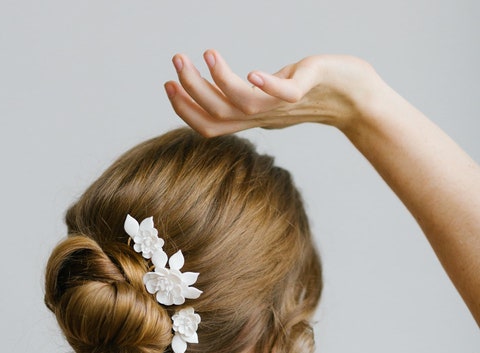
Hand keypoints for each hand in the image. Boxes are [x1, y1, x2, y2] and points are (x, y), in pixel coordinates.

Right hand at [164, 50, 381, 136]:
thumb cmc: (314, 94)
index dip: (185, 110)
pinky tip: (252, 72)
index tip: (167, 85)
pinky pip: (285, 94)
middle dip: (192, 90)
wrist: (357, 98)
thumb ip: (249, 96)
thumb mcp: (272, 97)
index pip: (209, 125)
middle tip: (176, 60)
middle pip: (218, 114)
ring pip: (242, 105)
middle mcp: (263, 117)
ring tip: (206, 54)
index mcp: (252, 119)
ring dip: (219, 82)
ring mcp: (284, 106)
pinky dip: (267, 86)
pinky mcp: (308, 88)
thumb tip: (226, 87)